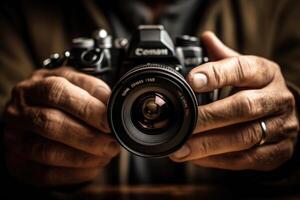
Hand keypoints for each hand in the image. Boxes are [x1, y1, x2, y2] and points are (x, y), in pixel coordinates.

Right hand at [3, 67, 119, 185]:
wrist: (37, 116)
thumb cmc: (63, 99)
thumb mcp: (77, 85)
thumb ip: (93, 91)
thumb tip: (113, 106)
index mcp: (36, 84)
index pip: (58, 92)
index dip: (87, 107)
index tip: (110, 119)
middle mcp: (19, 110)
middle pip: (50, 123)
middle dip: (87, 135)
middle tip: (112, 143)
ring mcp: (15, 138)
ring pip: (46, 151)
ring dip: (82, 156)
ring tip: (106, 154)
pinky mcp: (18, 164)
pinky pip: (45, 174)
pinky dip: (75, 172)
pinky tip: (94, 166)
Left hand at [170, 32, 298, 170]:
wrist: (285, 112)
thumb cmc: (256, 88)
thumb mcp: (244, 68)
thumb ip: (223, 57)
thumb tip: (205, 38)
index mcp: (266, 73)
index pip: (243, 69)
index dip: (216, 74)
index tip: (191, 80)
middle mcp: (277, 98)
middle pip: (244, 107)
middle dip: (209, 117)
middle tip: (182, 123)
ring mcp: (282, 127)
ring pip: (245, 137)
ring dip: (210, 144)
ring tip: (182, 148)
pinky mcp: (279, 151)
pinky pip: (248, 159)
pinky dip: (220, 160)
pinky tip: (197, 158)